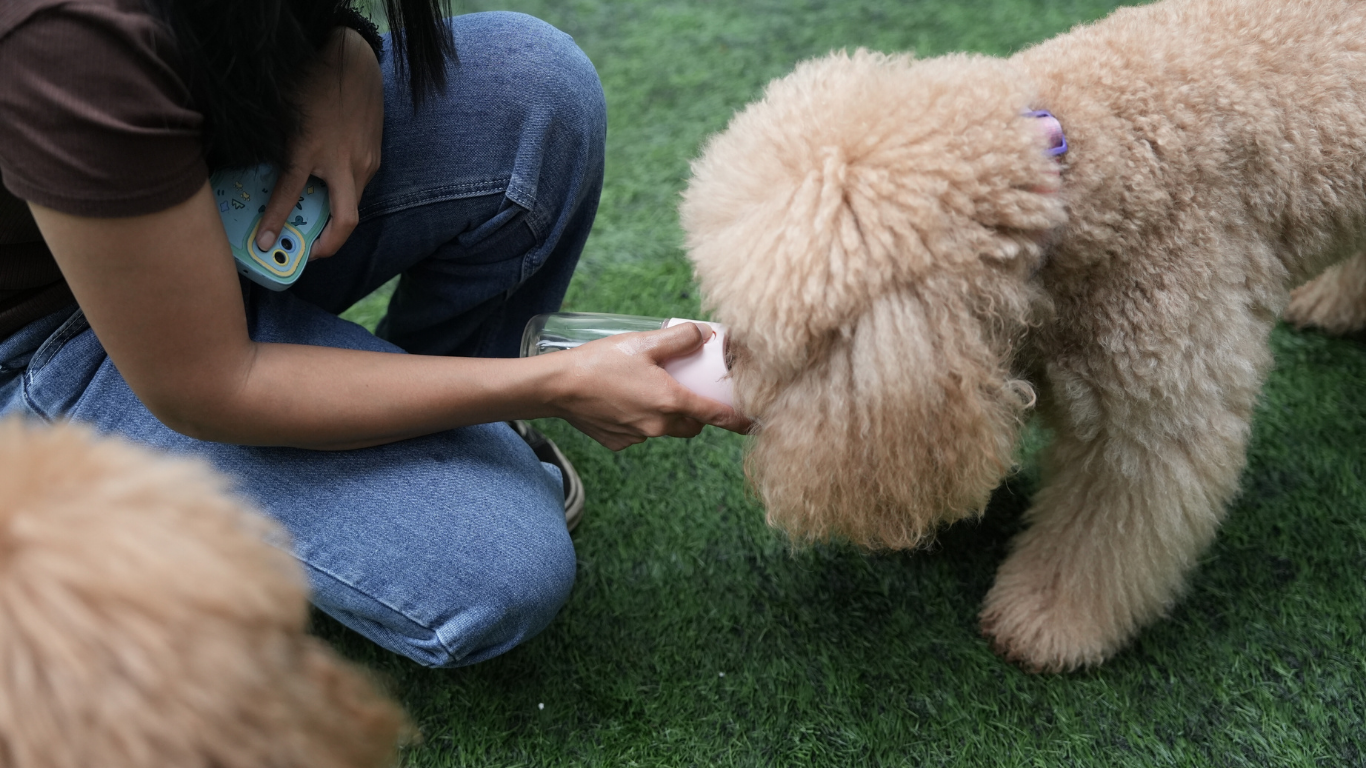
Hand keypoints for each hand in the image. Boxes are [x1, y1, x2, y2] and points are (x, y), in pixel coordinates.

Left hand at [256, 27, 382, 259]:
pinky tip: (332, 187)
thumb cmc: (312, 80)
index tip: (263, 244)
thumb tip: (256, 172)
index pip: (289, 196)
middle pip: (344, 222)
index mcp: (310, 150)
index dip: (274, 223)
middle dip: (327, 246)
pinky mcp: (375, 158)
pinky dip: (344, 195)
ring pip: (352, 206)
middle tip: (309, 253)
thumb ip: (274, 146)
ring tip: (316, 222)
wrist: (354, 60)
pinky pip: (359, 187)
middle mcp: (342, 163)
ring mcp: (364, 162)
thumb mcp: (283, 113)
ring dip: (335, 218)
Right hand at [552, 323, 753, 450]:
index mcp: (670, 401)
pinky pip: (640, 433)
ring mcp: (637, 437)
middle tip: (685, 387)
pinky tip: (623, 400)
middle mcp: (658, 425)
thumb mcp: (643, 342)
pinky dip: (640, 420)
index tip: (753, 422)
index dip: (738, 419)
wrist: (557, 387)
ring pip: (665, 429)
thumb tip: (705, 334)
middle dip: (695, 412)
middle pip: (692, 425)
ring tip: (649, 389)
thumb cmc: (599, 362)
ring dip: (666, 415)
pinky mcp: (619, 442)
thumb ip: (679, 338)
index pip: (716, 415)